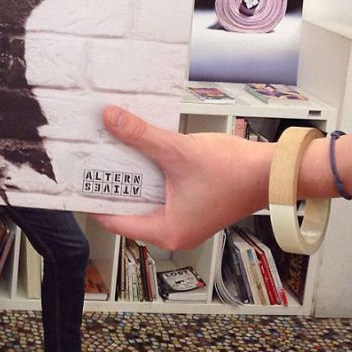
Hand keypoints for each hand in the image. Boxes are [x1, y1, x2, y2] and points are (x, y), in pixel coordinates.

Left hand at [92, 106, 274, 250]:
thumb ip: (140, 135)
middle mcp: (172, 232)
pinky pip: (160, 195)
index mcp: (165, 231)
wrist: (275, 172)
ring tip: (109, 155)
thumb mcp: (177, 151)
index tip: (76, 180)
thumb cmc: (234, 172)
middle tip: (90, 162)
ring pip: (144, 201)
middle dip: (110, 185)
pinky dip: (148, 177)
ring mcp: (184, 222)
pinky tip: (139, 156)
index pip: (112, 220)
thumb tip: (110, 119)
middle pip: (127, 210)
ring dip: (130, 179)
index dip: (92, 199)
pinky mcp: (193, 208)